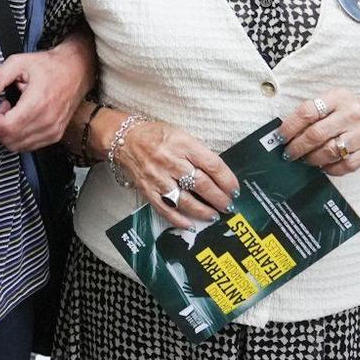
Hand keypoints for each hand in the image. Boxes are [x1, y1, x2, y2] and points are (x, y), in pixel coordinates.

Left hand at [0, 41, 92, 152]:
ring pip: (17, 146)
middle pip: (9, 139)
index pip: (6, 127)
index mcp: (37, 103)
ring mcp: (52, 131)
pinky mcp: (55, 136)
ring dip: (7, 133)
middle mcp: (46, 122)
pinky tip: (21, 119)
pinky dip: (18, 137)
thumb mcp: (18, 62)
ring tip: (10, 111)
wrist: (76, 71)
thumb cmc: (47, 65)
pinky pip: (29, 146)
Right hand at [113, 119, 239, 225]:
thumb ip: (198, 153)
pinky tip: (191, 225)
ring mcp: (158, 177)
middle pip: (201, 184)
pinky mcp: (147, 190)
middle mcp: (171, 161)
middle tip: (228, 206)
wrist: (124, 139)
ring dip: (203, 211)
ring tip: (214, 216)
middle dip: (219, 198)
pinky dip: (179, 220)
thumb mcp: (181, 135)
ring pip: (185, 200)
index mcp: (183, 144)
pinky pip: (165, 209)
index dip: (227, 180)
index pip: (212, 164)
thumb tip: (219, 176)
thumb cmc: (156, 136)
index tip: (235, 190)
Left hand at [278, 89, 359, 175]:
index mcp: (339, 98)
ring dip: (311, 159)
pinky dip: (329, 169)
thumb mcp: (337, 100)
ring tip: (304, 159)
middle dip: (297, 147)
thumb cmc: (355, 109)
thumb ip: (315, 111)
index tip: (280, 137)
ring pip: (329, 152)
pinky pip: (344, 166)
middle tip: (288, 153)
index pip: (308, 111)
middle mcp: (351, 115)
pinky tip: (322, 166)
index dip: (290, 126)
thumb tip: (288, 131)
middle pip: (316, 134)